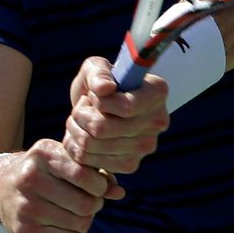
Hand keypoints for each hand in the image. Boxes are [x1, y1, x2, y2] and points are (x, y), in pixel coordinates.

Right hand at [0, 142, 121, 232]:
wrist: (3, 187)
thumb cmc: (47, 171)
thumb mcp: (67, 161)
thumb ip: (96, 172)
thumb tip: (119, 193)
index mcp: (43, 154)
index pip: (83, 174)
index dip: (100, 185)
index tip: (99, 187)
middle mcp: (29, 178)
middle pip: (84, 203)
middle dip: (95, 204)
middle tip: (92, 202)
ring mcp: (24, 205)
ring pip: (79, 223)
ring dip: (87, 220)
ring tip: (80, 212)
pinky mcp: (22, 229)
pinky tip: (69, 223)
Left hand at [63, 56, 169, 174]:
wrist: (102, 108)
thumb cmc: (100, 83)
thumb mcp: (96, 68)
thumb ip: (98, 74)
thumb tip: (105, 89)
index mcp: (157, 92)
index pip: (126, 107)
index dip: (100, 102)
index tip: (93, 94)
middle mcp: (158, 121)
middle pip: (103, 128)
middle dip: (80, 115)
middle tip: (79, 107)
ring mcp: (146, 146)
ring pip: (92, 145)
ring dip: (74, 129)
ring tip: (78, 119)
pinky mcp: (131, 164)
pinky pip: (89, 161)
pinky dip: (75, 147)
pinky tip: (80, 134)